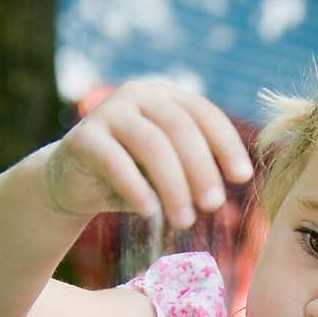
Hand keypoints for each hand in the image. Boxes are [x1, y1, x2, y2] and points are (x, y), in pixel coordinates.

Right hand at [44, 79, 253, 227]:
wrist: (75, 183)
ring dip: (173, 185)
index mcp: (166, 98)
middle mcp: (139, 96)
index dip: (225, 143)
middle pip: (179, 126)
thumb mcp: (170, 172)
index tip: (242, 178)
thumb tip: (235, 185)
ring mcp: (109, 113)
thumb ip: (195, 169)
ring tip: (185, 220)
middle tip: (213, 205)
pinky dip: (136, 188)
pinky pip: (115, 161)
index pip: (203, 112)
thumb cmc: (133, 178)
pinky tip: (150, 213)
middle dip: (201, 168)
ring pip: (151, 144)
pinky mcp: (84, 139)